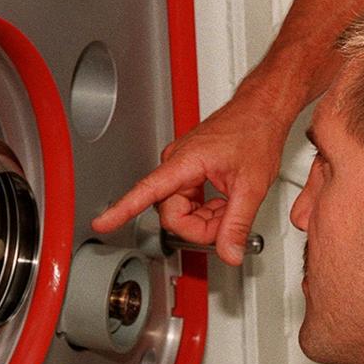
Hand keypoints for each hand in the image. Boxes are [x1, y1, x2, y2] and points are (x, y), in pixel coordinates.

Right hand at [91, 85, 293, 264]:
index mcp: (184, 162)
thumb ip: (237, 224)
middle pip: (172, 214)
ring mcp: (181, 167)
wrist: (261, 111)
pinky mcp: (189, 171)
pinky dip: (207, 209)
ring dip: (206, 218)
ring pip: (182, 211)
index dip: (121, 211)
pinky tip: (223, 201)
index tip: (102, 224)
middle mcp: (176, 164)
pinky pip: (188, 201)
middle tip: (226, 220)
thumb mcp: (251, 186)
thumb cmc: (254, 132)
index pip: (145, 192)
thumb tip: (230, 252)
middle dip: (200, 226)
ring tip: (229, 204)